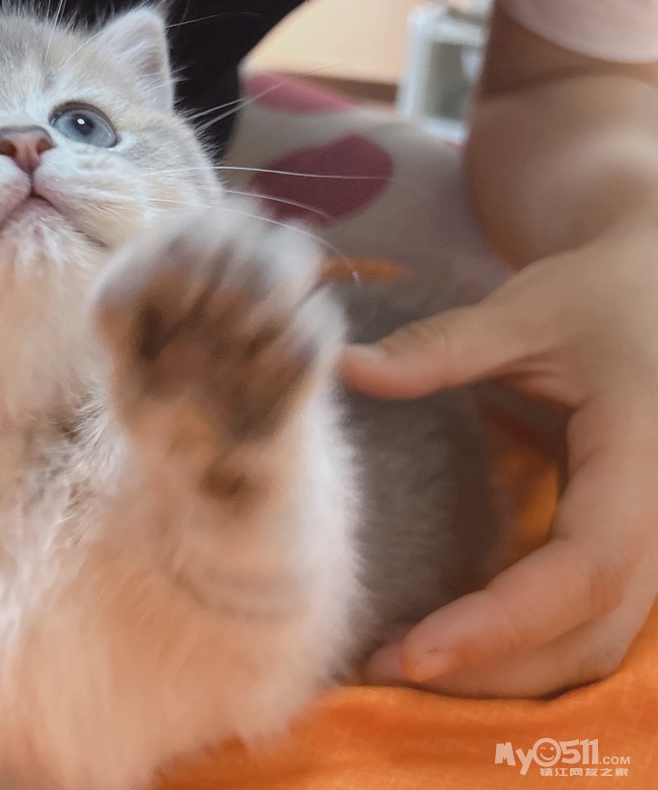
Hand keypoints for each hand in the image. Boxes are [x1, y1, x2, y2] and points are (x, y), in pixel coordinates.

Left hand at [341, 218, 657, 696]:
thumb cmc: (600, 296)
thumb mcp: (524, 311)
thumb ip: (437, 349)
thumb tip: (342, 366)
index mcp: (643, 454)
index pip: (585, 566)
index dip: (503, 621)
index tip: (412, 652)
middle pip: (589, 630)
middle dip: (489, 668)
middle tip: (378, 669)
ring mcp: (654, 538)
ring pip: (595, 643)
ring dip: (505, 672)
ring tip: (400, 666)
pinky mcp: (630, 544)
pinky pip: (587, 621)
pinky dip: (523, 646)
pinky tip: (451, 638)